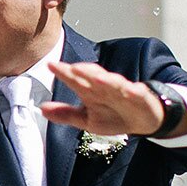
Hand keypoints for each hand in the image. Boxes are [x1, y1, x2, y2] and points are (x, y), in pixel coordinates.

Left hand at [41, 61, 166, 135]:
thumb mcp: (87, 119)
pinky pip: (137, 94)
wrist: (144, 120)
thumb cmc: (114, 115)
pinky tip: (131, 90)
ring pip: (114, 83)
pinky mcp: (141, 98)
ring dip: (106, 80)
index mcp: (91, 92)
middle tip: (72, 68)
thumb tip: (41, 109)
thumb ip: (65, 114)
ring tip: (97, 78)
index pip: (76, 80)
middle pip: (94, 77)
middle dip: (84, 72)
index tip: (51, 65)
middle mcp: (106, 88)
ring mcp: (124, 92)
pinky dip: (134, 91)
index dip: (64, 73)